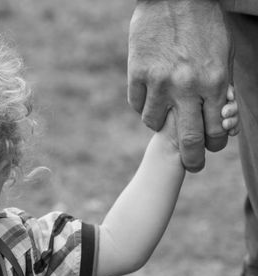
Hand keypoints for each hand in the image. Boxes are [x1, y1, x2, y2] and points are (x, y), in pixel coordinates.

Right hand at [128, 0, 230, 171]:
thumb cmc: (203, 25)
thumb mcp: (222, 54)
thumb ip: (219, 86)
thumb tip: (219, 116)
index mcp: (214, 81)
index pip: (215, 130)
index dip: (212, 146)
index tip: (208, 151)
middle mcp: (187, 86)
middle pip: (188, 139)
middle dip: (191, 159)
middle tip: (190, 165)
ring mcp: (159, 82)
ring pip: (155, 123)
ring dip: (160, 123)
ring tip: (165, 113)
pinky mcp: (137, 75)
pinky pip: (137, 104)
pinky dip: (143, 104)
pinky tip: (150, 93)